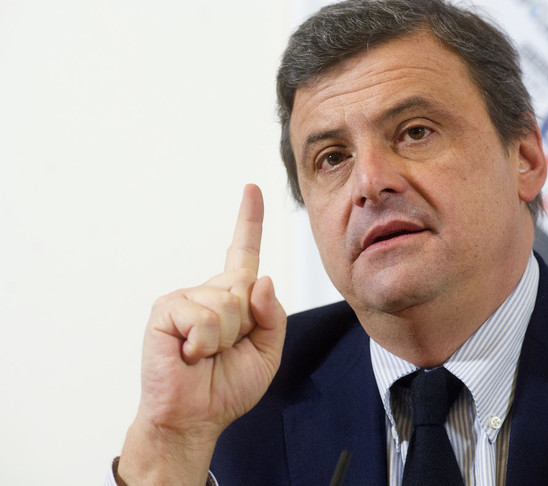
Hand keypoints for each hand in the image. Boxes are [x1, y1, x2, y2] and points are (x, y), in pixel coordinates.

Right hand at [117, 184, 285, 484]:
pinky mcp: (166, 310)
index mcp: (234, 298)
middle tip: (224, 350)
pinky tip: (189, 354)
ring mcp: (186, 298)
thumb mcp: (267, 351)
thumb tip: (262, 280)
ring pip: (227, 303)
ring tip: (205, 354)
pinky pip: (203, 316)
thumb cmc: (227, 385)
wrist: (195, 417)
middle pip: (246, 286)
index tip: (251, 188)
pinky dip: (203, 342)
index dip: (249, 220)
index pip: (244, 252)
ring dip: (224, 338)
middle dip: (246, 326)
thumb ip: (273, 316)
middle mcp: (210, 292)